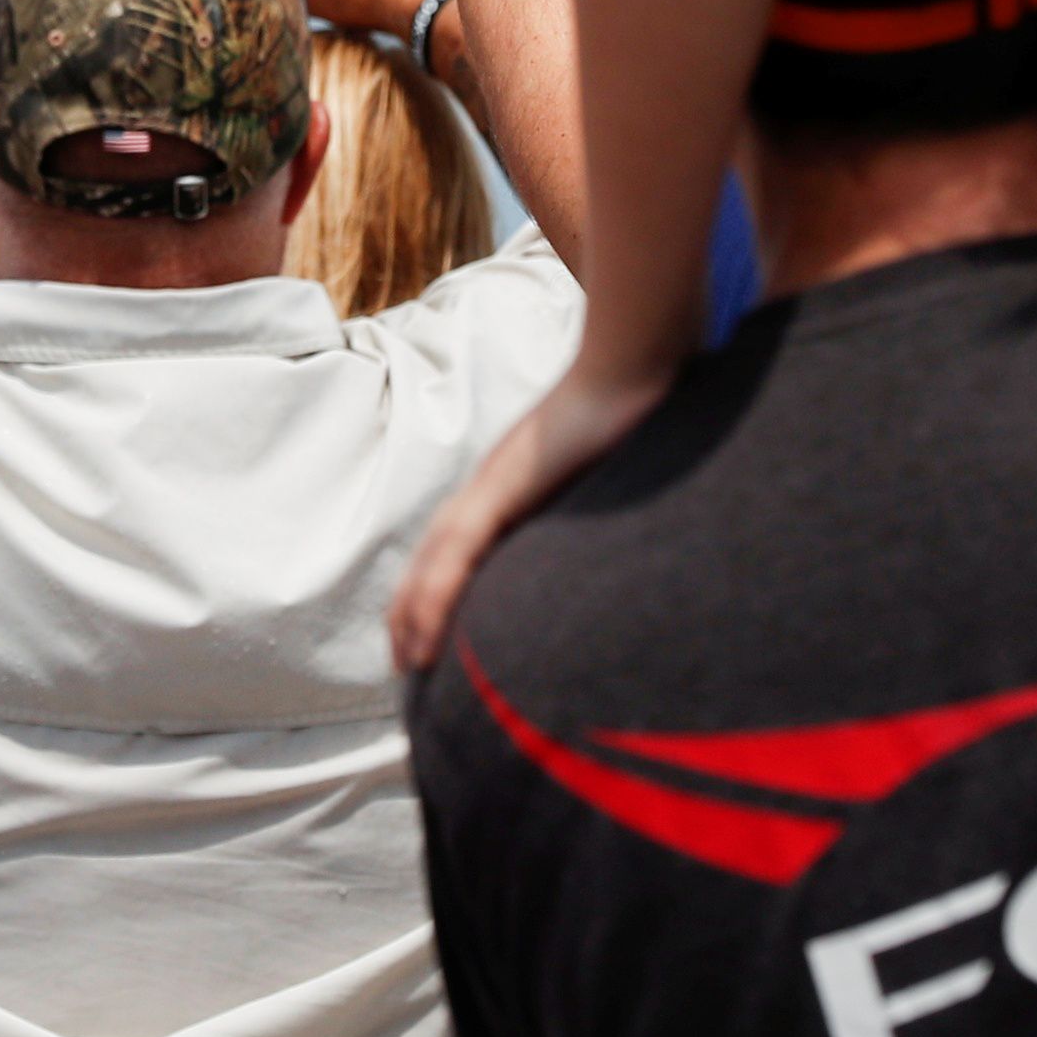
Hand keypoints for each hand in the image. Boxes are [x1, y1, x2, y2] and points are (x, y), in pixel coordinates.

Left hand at [389, 358, 671, 674]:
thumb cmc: (626, 416)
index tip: (435, 636)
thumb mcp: (605, 477)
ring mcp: (490, 489)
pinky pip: (457, 554)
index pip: (456, 548)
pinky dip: (435, 599)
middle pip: (431, 559)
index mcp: (508, 488)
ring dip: (414, 617)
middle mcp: (487, 490)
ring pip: (433, 565)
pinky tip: (424, 639)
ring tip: (410, 665)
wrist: (626, 370)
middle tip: (410, 666)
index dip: (437, 592)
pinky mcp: (501, 491)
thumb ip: (596, 508)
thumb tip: (625, 541)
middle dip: (413, 613)